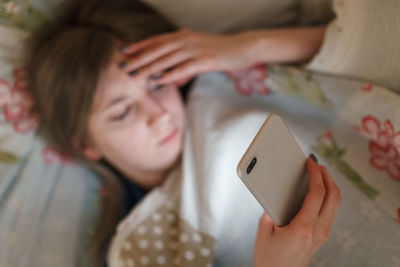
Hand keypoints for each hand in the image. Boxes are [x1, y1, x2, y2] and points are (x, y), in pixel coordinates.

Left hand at [120, 29, 262, 84]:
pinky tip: (160, 80)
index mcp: (184, 36)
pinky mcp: (205, 59)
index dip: (141, 46)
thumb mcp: (199, 57)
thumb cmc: (220, 52)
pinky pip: (184, 68)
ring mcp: (195, 49)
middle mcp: (186, 40)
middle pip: (158, 49)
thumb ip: (182, 67)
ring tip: (136, 75)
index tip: (125, 51)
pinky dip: (171, 74)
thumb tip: (169, 80)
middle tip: (124, 66)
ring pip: (168, 58)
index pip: (157, 41)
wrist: (243, 47)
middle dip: (140, 58)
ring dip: (150, 67)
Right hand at [254, 156, 340, 266]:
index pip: (317, 193)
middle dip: (327, 176)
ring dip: (330, 185)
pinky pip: (331, 211)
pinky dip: (328, 196)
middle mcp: (318, 231)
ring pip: (336, 203)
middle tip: (316, 165)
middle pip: (334, 196)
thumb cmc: (268, 256)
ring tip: (319, 174)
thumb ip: (272, 208)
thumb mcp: (264, 229)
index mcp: (303, 227)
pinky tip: (317, 191)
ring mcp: (323, 234)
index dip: (315, 173)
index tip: (310, 162)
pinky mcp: (322, 236)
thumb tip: (279, 191)